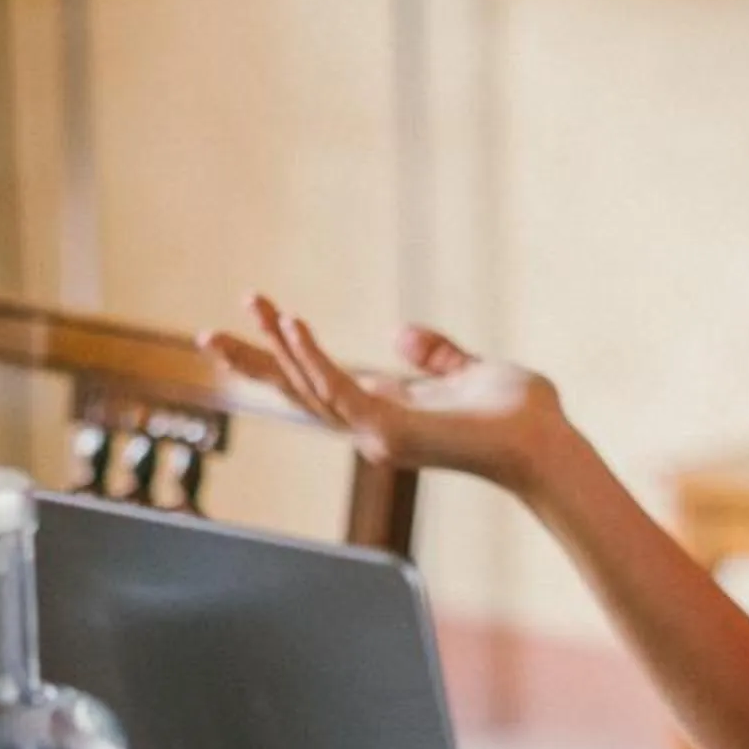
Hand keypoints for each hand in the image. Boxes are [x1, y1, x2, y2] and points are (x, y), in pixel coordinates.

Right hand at [201, 295, 582, 499]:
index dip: (284, 353)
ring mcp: (376, 432)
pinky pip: (338, 389)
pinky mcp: (389, 430)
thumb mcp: (470, 372)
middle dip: (251, 363)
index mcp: (385, 411)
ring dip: (279, 346)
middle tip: (204, 335)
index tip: (258, 318)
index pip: (319, 382)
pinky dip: (313, 358)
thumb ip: (435, 356)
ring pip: (310, 387)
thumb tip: (399, 334)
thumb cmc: (519, 416)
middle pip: (296, 392)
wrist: (544, 443)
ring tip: (254, 305)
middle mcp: (371, 427)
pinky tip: (294, 324)